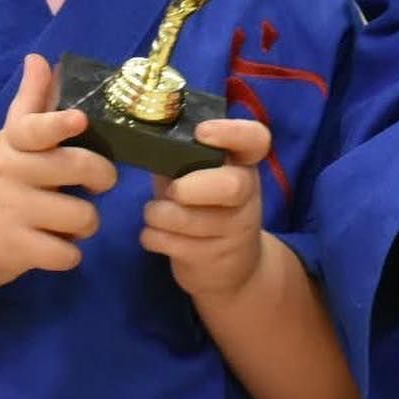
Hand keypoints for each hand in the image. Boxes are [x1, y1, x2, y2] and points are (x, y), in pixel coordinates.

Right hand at [0, 54, 116, 295]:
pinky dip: (71, 254)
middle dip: (103, 177)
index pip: (35, 129)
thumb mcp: (5, 144)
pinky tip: (59, 247)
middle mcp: (10, 174)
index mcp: (11, 145)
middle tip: (99, 184)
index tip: (80, 120)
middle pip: (78, 168)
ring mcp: (11, 214)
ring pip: (81, 215)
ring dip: (87, 222)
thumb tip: (39, 58)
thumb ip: (30, 104)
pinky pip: (66, 253)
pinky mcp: (14, 251)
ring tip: (74, 221)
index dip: (60, 124)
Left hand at [139, 118, 269, 300]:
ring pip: (192, 221)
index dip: (232, 132)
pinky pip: (173, 245)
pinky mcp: (216, 259)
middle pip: (233, 185)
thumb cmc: (205, 206)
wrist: (233, 266)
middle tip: (172, 191)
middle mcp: (247, 194)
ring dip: (159, 214)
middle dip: (192, 188)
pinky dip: (153, 238)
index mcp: (244, 164)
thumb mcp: (199, 176)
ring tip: (154, 213)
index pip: (256, 139)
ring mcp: (235, 230)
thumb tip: (143, 138)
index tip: (202, 132)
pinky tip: (156, 235)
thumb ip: (179, 157)